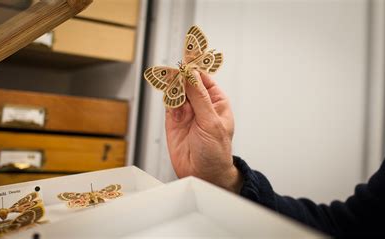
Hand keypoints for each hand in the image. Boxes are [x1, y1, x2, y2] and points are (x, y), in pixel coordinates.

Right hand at [165, 71, 241, 192]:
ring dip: (173, 86)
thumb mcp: (211, 122)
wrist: (203, 174)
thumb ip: (199, 98)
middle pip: (188, 82)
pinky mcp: (173, 121)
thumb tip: (192, 76)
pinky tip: (170, 98)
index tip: (186, 59)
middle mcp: (201, 105)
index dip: (195, 68)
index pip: (204, 78)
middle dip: (181, 75)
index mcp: (216, 102)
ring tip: (170, 82)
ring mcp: (187, 112)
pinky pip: (169, 104)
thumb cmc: (216, 152)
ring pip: (177, 91)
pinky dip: (168, 99)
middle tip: (174, 70)